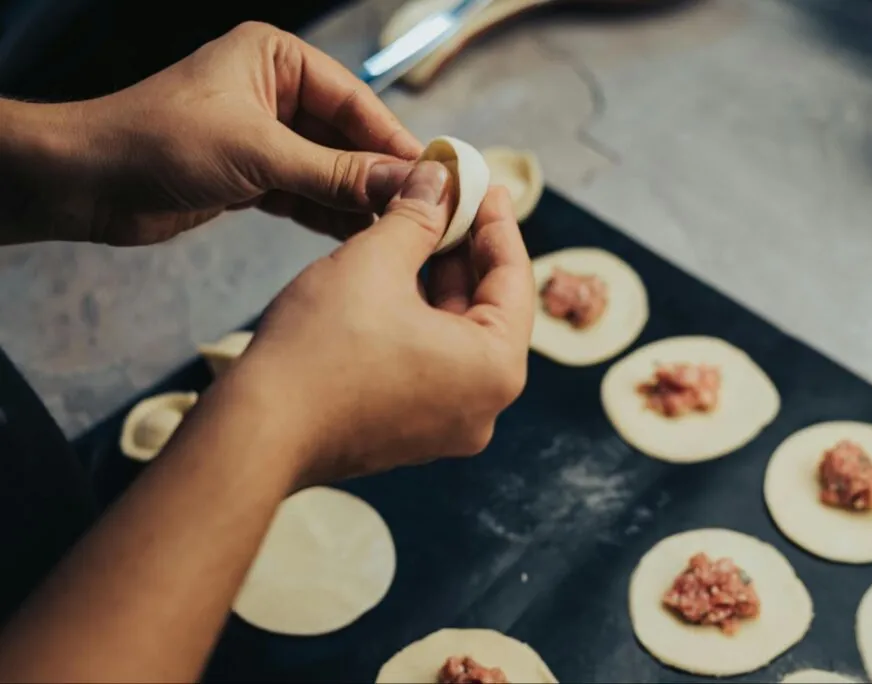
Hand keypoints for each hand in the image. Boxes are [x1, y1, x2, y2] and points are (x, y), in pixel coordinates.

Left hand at [16, 21, 421, 244]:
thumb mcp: (258, 153)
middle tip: (423, 209)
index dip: (394, 139)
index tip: (433, 174)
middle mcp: (275, 92)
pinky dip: (329, 214)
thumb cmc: (160, 142)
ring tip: (397, 229)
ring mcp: (266, 137)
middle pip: (346, 136)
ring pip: (329, 169)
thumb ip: (333, 172)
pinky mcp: (255, 176)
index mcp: (276, 60)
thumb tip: (401, 184)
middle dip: (378, 173)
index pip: (354, 100)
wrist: (88, 183)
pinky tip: (360, 235)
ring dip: (357, 198)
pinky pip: (307, 194)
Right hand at [231, 162, 533, 484]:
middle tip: (446, 198)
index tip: (482, 184)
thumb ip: (418, 215)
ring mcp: (445, 426)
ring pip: (453, 335)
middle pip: (487, 308)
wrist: (255, 431)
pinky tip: (393, 275)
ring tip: (415, 226)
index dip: (496, 221)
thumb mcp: (375, 261)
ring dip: (436, 281)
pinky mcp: (408, 431)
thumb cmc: (318, 350)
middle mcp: (482, 407)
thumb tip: (440, 178)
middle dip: (463, 249)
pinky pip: (427, 362)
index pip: (515, 279)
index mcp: (495, 369)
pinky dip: (416, 318)